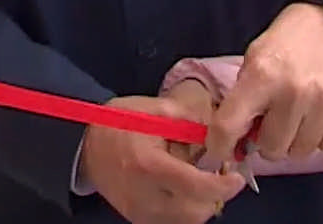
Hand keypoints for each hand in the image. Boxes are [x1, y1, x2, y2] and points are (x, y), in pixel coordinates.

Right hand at [81, 96, 245, 223]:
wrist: (84, 145)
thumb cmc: (120, 123)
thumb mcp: (156, 109)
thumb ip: (190, 119)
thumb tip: (221, 133)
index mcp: (149, 165)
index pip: (196, 187)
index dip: (224, 185)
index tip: (237, 176)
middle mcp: (144, 195)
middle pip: (195, 211)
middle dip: (215, 195)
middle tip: (221, 175)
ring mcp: (139, 211)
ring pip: (187, 221)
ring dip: (203, 205)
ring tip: (203, 182)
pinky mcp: (137, 218)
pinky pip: (173, 223)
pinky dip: (187, 211)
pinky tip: (186, 191)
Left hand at [207, 3, 322, 166]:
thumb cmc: (288, 40)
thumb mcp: (254, 58)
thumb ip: (244, 98)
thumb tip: (237, 141)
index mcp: (261, 76)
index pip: (228, 127)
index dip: (220, 146)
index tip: (222, 150)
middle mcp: (292, 92)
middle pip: (271, 150)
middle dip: (268, 141)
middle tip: (273, 123)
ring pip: (300, 152)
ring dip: (296, 141)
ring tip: (299, 118)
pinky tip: (320, 119)